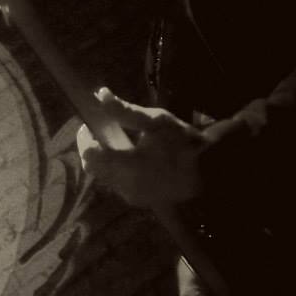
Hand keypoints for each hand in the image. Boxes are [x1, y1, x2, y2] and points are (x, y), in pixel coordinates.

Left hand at [76, 88, 208, 205]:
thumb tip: (101, 95)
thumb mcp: (156, 121)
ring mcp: (132, 196)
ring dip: (105, 159)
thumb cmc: (184, 142)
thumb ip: (125, 111)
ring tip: (116, 140)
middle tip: (101, 130)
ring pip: (105, 176)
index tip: (89, 123)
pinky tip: (130, 156)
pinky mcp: (140, 201)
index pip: (90, 155)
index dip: (85, 138)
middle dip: (93, 148)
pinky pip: (118, 183)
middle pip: (94, 168)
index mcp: (128, 167)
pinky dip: (117, 169)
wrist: (211, 171)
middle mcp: (125, 186)